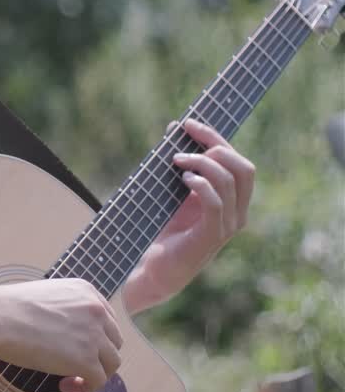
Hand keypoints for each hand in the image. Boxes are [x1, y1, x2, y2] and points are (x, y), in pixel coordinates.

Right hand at [0, 278, 123, 391]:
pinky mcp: (87, 360)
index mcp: (87, 292)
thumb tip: (69, 332)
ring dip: (94, 373)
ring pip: (111, 363)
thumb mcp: (49, 296)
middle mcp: (97, 310)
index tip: (79, 348)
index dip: (96, 338)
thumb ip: (67, 309)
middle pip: (113, 342)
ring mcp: (94, 335)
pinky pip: (99, 381)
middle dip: (98, 356)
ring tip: (70, 378)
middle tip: (74, 365)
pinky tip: (65, 386)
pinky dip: (85, 388)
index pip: (108, 320)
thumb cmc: (10, 307)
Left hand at [124, 119, 254, 313]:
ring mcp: (226, 226)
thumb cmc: (160, 229)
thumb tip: (174, 127)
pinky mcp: (211, 237)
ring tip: (177, 160)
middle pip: (242, 168)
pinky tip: (183, 179)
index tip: (189, 123)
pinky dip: (202, 185)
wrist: (150, 268)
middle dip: (215, 145)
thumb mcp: (170, 190)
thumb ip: (178, 163)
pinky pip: (217, 203)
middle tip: (184, 137)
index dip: (217, 138)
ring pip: (231, 181)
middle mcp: (236, 213)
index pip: (238, 163)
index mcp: (231, 201)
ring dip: (202, 163)